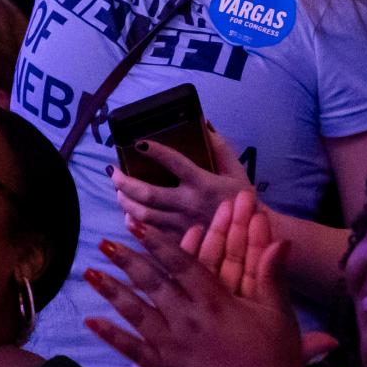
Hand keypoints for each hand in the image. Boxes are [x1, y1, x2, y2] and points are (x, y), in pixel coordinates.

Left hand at [84, 211, 311, 366]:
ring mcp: (174, 346)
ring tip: (90, 273)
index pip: (181, 264)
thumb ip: (273, 275)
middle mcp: (188, 319)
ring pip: (135, 312)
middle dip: (126, 259)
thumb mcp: (278, 315)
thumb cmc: (276, 362)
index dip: (158, 243)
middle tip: (104, 242)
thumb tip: (282, 239)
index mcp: (215, 302)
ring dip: (111, 291)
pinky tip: (91, 322)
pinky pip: (132, 351)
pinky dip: (111, 336)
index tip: (137, 227)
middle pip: (152, 282)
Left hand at [111, 124, 250, 244]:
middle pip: (147, 193)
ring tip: (119, 192)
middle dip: (125, 182)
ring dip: (125, 202)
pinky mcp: (179, 242)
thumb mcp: (236, 171)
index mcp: (203, 183)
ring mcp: (182, 226)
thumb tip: (204, 123)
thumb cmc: (242, 202)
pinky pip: (150, 235)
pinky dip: (135, 225)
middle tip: (114, 172)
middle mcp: (189, 204)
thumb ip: (220, 147)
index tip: (138, 143)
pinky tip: (129, 216)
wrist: (252, 238)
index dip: (155, 151)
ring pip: (143, 215)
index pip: (174, 162)